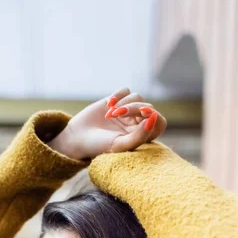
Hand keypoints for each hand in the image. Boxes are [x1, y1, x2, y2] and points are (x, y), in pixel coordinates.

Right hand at [48, 87, 166, 159]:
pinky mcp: (117, 100)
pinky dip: (118, 95)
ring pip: (137, 97)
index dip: (155, 117)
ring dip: (124, 103)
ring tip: (110, 114)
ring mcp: (127, 111)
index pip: (159, 123)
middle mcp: (137, 123)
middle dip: (134, 109)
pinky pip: (126, 90)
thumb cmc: (100, 146)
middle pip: (148, 107)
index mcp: (142, 136)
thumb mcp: (120, 145)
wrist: (77, 138)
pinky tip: (108, 105)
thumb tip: (155, 118)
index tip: (145, 115)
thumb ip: (140, 135)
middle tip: (117, 115)